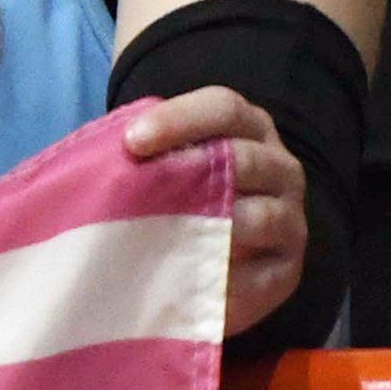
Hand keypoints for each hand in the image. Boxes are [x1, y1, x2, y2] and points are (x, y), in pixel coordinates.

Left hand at [116, 87, 305, 337]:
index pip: (224, 108)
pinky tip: (192, 281)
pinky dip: (230, 278)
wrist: (207, 270)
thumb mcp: (163, 172)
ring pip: (262, 214)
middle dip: (193, 166)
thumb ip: (147, 157)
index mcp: (249, 130)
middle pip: (245, 156)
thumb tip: (100, 156)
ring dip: (215, 222)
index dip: (180, 119)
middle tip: (143, 186)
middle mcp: (279, 167)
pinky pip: (266, 273)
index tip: (132, 140)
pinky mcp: (288, 270)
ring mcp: (290, 219)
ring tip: (169, 234)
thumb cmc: (176, 207)